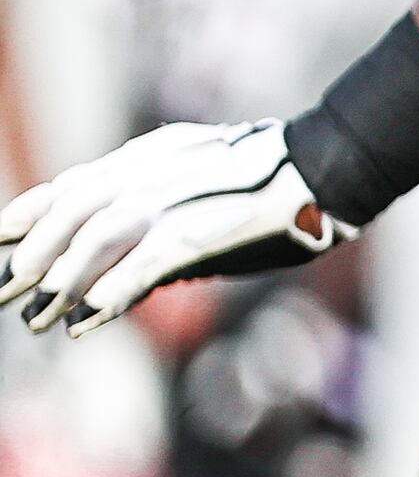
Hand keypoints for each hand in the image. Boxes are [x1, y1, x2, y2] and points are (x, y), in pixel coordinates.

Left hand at [0, 122, 351, 333]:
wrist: (328, 163)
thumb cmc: (276, 175)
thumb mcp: (204, 171)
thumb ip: (161, 200)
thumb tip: (133, 245)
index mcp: (149, 155)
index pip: (70, 184)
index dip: (27, 214)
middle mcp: (150, 172)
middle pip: (70, 214)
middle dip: (31, 257)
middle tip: (5, 294)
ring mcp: (171, 200)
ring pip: (93, 240)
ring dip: (62, 282)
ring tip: (40, 318)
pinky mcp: (194, 231)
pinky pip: (136, 266)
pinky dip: (107, 294)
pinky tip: (87, 320)